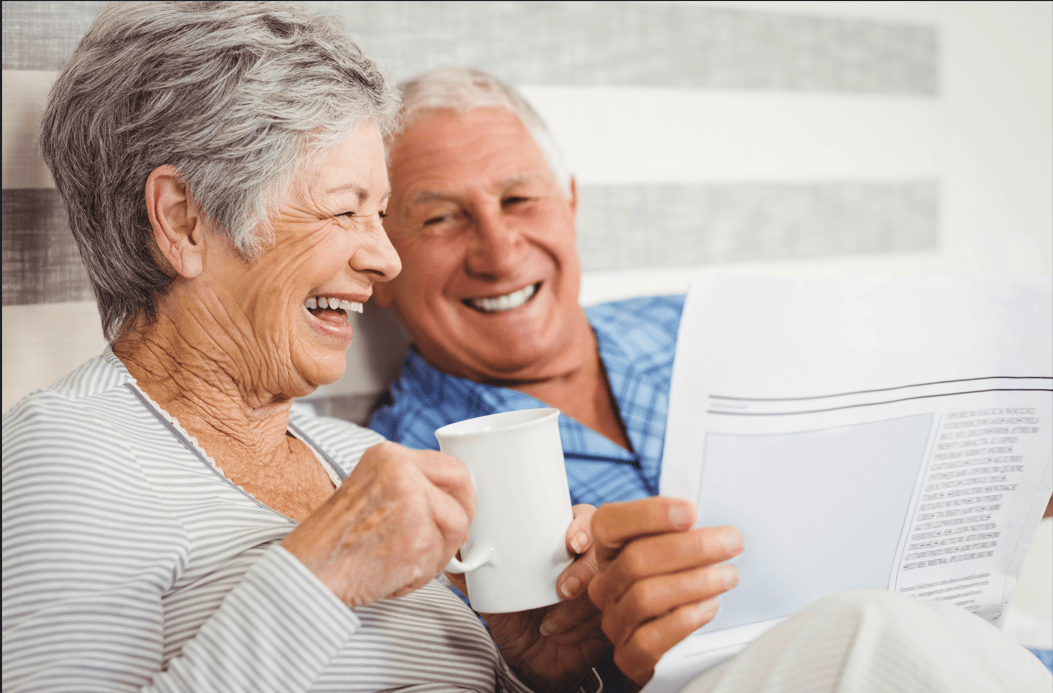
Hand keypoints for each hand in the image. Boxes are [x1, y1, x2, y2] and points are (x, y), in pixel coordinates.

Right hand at [281, 441, 472, 607]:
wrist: (309, 571)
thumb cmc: (334, 538)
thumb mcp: (368, 488)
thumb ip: (408, 484)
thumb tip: (453, 500)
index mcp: (389, 455)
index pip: (451, 466)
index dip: (460, 493)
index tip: (456, 509)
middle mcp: (403, 472)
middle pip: (463, 493)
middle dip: (460, 519)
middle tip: (448, 539)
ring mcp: (413, 505)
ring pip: (456, 529)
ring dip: (437, 551)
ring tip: (405, 560)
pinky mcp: (419, 540)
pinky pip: (440, 560)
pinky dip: (421, 574)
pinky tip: (393, 573)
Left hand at [447, 504, 609, 692]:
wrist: (530, 660)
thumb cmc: (515, 614)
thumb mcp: (491, 591)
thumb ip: (471, 571)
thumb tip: (452, 546)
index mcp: (563, 543)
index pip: (586, 520)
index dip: (583, 526)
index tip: (570, 541)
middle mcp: (588, 562)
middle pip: (604, 548)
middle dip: (586, 564)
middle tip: (563, 585)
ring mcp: (601, 588)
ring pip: (605, 582)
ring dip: (578, 601)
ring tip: (551, 614)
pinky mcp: (606, 617)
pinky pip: (605, 614)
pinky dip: (580, 625)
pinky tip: (559, 631)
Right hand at [587, 498, 743, 686]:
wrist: (655, 634)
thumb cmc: (665, 582)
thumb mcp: (665, 549)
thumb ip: (676, 528)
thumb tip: (698, 510)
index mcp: (608, 549)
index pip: (611, 522)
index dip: (649, 514)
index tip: (690, 511)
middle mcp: (605, 582)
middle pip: (636, 559)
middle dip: (690, 548)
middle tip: (729, 542)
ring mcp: (614, 619)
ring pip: (645, 597)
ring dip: (694, 583)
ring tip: (727, 575)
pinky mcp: (629, 654)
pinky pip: (650, 639)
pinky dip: (684, 620)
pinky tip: (708, 606)